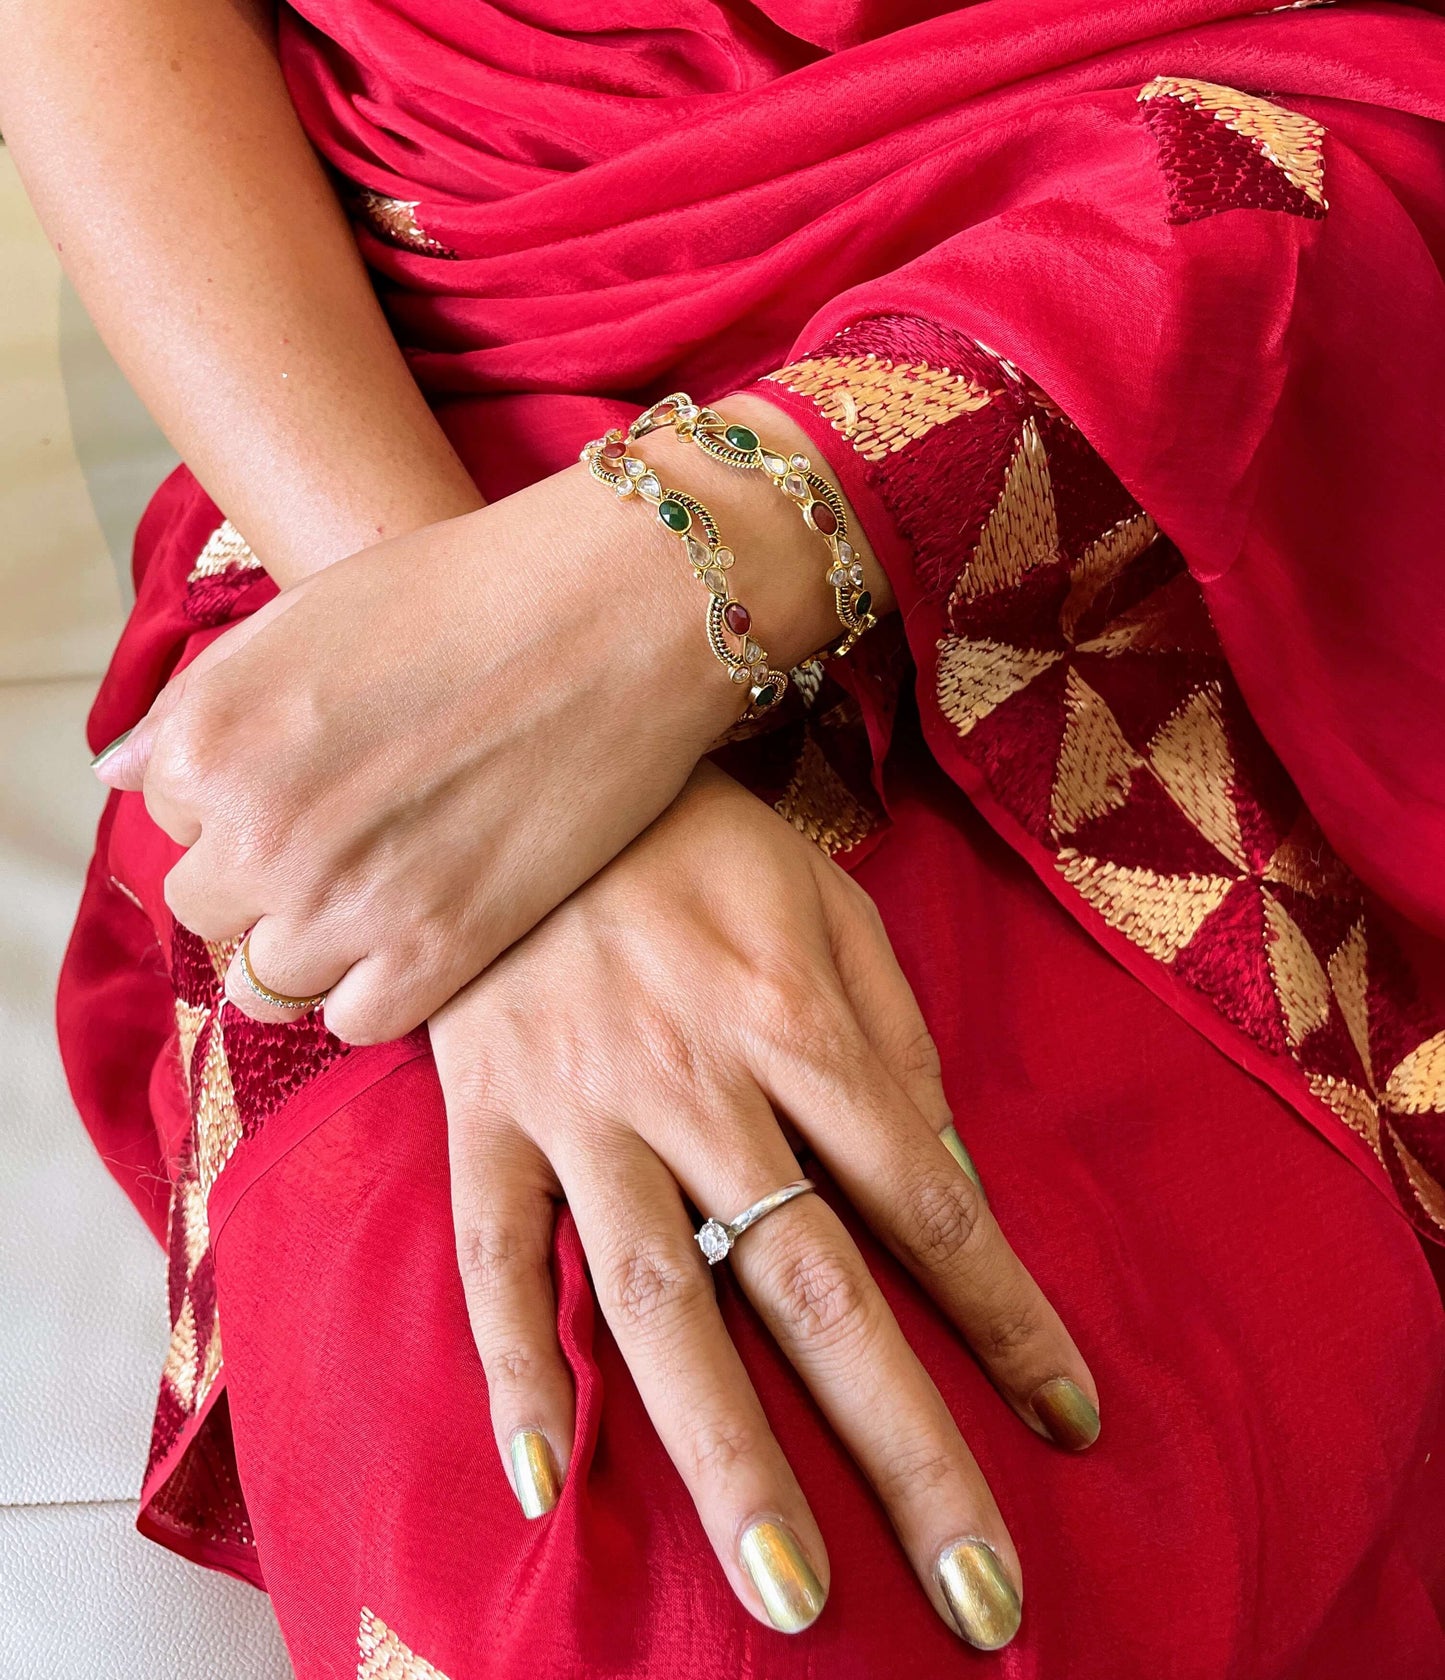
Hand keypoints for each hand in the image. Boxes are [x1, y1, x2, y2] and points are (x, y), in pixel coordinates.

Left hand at [95, 397, 888, 1044]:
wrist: (610, 616)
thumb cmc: (464, 595)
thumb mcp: (302, 620)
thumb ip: (201, 708)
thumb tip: (122, 773)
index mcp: (210, 740)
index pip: (167, 818)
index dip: (237, 801)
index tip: (307, 779)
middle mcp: (259, 831)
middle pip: (209, 908)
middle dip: (262, 878)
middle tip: (346, 838)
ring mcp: (344, 902)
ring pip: (267, 982)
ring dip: (309, 944)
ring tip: (377, 893)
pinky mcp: (437, 952)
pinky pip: (355, 1020)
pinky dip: (375, 988)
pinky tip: (419, 931)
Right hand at [431, 765, 1098, 1646]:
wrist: (535, 777)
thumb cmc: (705, 848)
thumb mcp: (832, 910)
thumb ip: (892, 1045)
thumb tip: (949, 1186)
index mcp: (801, 1022)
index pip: (928, 1199)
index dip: (1007, 1316)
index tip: (1070, 1423)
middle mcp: (699, 1083)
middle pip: (815, 1283)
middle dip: (903, 1441)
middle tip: (976, 1593)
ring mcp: (582, 1107)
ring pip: (660, 1302)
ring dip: (726, 1451)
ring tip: (785, 1591)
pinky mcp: (486, 1117)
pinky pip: (495, 1254)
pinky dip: (511, 1366)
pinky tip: (541, 1483)